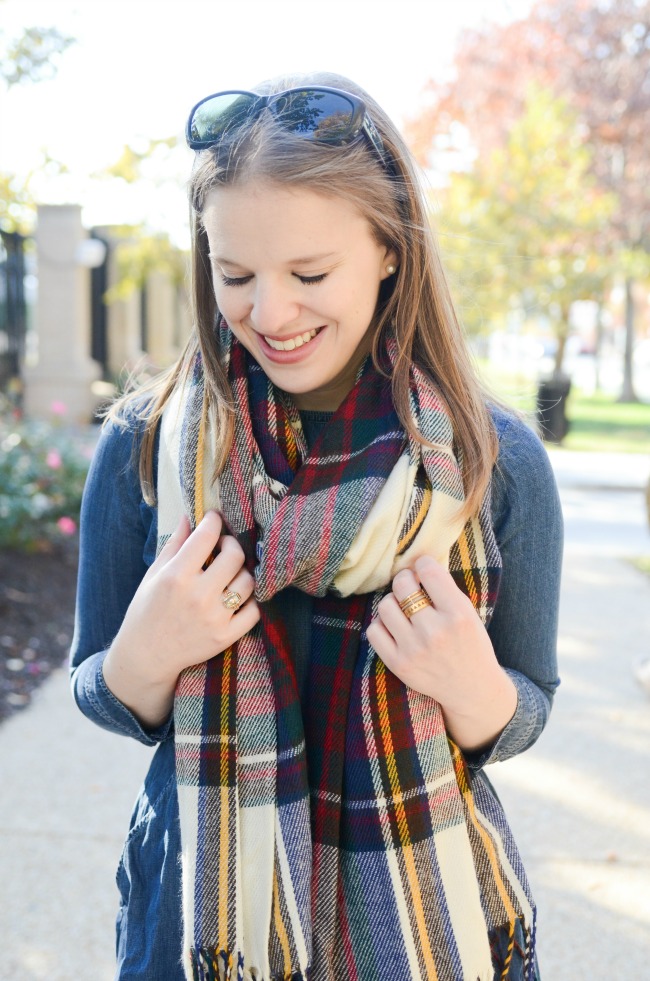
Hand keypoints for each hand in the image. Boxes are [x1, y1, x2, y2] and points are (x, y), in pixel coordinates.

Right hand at [103, 511, 259, 727]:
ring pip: (248, 581)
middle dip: (231, 544)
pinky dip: (250, 601)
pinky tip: (237, 595)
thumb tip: (189, 516)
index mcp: (176, 576)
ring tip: (230, 572)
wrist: (147, 656)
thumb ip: (174, 545)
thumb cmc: (147, 611)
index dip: (214, 522)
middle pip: (234, 556)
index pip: (206, 537)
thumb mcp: (154, 575)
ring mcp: (214, 617)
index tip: (214, 519)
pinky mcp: (226, 636)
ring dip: (241, 572)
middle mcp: (197, 595)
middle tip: (225, 546)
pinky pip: (254, 610)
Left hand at [366, 554, 516, 750]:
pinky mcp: (398, 664)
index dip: (422, 565)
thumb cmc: (471, 646)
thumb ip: (445, 590)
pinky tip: (394, 627)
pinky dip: (381, 625)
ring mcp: (414, 649)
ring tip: (402, 608)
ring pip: (385, 606)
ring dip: (392, 602)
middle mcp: (434, 631)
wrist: (472, 689)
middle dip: (405, 579)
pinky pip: (374, 631)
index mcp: (457, 614)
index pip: (428, 572)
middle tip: (410, 585)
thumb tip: (417, 564)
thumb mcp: (469, 614)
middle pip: (402, 585)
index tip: (422, 568)